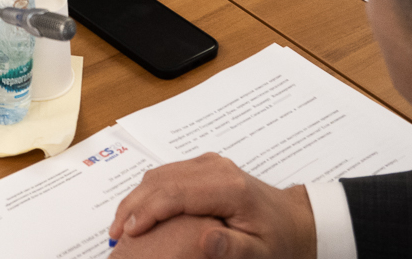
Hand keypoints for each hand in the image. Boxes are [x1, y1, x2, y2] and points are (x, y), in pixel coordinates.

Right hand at [110, 155, 316, 258]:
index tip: (128, 232)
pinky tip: (139, 211)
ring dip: (136, 197)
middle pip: (160, 180)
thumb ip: (232, 246)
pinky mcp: (203, 165)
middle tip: (115, 232)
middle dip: (132, 205)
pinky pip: (166, 174)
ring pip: (158, 174)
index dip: (146, 211)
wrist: (295, 220)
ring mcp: (207, 163)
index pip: (174, 194)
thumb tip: (204, 240)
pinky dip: (147, 192)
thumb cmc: (279, 239)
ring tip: (121, 224)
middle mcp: (214, 167)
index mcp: (228, 187)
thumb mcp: (261, 252)